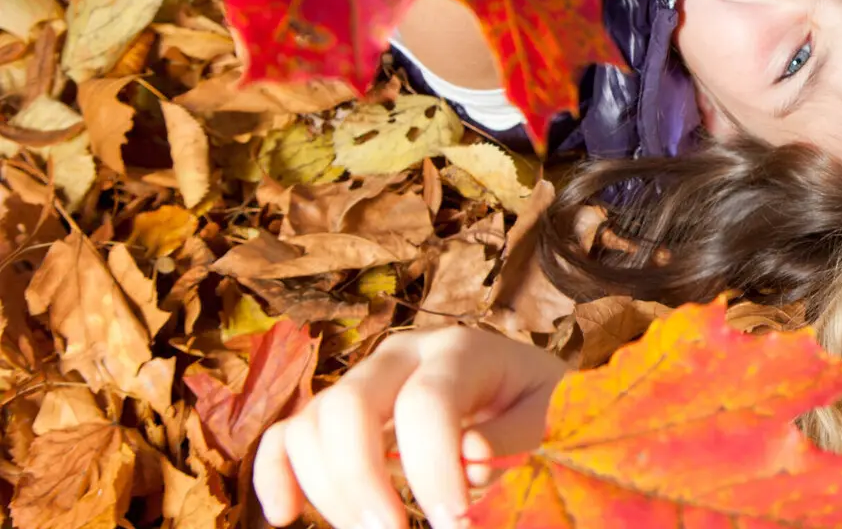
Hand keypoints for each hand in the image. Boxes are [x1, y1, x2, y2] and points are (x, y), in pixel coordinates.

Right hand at [252, 327, 570, 528]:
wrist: (519, 383)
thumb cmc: (535, 401)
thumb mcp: (547, 412)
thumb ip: (513, 434)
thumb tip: (467, 457)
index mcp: (458, 350)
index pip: (426, 403)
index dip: (433, 469)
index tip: (455, 523)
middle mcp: (400, 356)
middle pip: (349, 406)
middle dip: (363, 481)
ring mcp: (362, 380)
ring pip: (312, 423)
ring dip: (328, 490)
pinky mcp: (337, 411)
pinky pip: (285, 435)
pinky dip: (274, 473)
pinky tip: (284, 517)